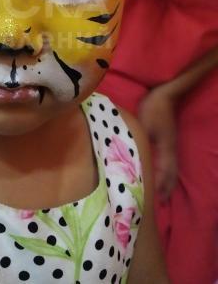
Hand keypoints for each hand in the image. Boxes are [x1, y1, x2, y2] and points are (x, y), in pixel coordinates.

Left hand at [138, 86, 177, 200]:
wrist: (165, 95)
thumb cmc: (153, 109)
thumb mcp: (143, 125)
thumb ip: (138, 141)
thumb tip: (129, 156)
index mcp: (165, 149)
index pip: (163, 174)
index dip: (157, 187)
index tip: (151, 200)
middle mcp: (170, 151)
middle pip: (170, 175)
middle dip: (165, 189)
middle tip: (159, 204)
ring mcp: (171, 146)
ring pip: (171, 169)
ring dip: (167, 183)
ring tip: (162, 195)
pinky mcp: (168, 141)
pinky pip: (169, 162)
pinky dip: (167, 172)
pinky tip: (161, 173)